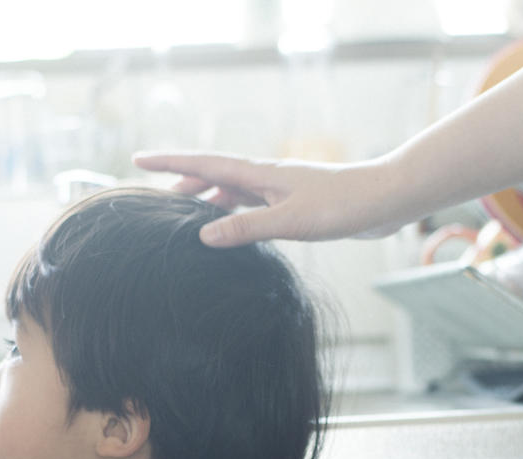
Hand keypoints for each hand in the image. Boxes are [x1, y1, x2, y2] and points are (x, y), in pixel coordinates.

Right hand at [132, 151, 408, 247]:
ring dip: (209, 200)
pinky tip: (233, 228)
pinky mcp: (294, 204)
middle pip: (214, 176)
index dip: (169, 163)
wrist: (384, 202)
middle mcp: (266, 177)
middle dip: (184, 185)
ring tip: (189, 218)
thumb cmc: (341, 207)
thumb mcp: (289, 222)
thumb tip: (203, 235)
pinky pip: (252, 205)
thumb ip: (246, 228)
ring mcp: (280, 189)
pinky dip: (234, 213)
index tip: (138, 160)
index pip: (204, 164)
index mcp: (260, 174)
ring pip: (233, 191)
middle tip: (159, 201)